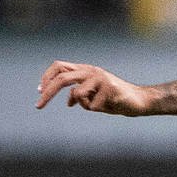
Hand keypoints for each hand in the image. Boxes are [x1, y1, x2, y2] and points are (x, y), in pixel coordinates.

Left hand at [36, 61, 150, 115]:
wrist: (139, 101)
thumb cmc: (115, 99)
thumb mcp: (93, 97)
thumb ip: (80, 95)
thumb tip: (68, 102)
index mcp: (85, 70)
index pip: (59, 67)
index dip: (47, 77)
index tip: (39, 91)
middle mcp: (91, 71)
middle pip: (62, 78)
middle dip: (47, 93)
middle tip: (38, 106)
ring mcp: (100, 78)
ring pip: (77, 93)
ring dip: (84, 105)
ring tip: (100, 105)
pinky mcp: (109, 87)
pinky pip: (92, 105)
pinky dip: (97, 109)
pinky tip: (110, 105)